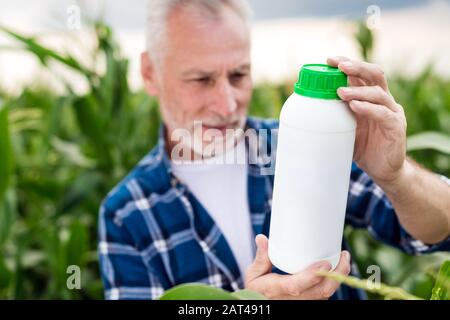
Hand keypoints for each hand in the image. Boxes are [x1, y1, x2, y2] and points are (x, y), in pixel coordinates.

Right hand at [244, 234, 350, 299]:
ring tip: (344, 259)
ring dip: (338, 278)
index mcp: (276, 290)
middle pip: (320, 292)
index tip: (324, 264)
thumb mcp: (254, 274)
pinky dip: (334, 283)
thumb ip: (261, 256)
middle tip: (343, 256)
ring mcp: (303, 303)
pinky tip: (338, 269)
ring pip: (326, 294)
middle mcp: (293, 300)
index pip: (296, 286)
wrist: (261, 304)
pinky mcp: (309, 302)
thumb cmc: (257, 288)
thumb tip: (262, 238)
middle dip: (336, 275)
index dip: (312, 276)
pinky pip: (325, 295)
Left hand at [327, 56, 407, 184]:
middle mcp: (384, 101)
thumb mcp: (344, 128)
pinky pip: (383, 114)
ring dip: (358, 90)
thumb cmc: (362, 147)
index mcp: (371, 97)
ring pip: (378, 93)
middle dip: (356, 67)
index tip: (330, 60)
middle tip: (339, 66)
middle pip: (374, 75)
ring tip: (340, 91)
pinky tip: (354, 106)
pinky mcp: (396, 127)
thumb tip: (303, 110)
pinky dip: (368, 108)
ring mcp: (392, 113)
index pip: (362, 74)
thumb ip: (332, 116)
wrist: (383, 170)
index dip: (348, 63)